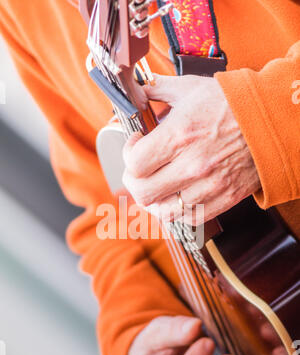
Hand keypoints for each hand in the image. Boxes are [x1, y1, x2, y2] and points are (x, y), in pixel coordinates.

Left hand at [123, 74, 260, 224]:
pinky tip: (176, 196)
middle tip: (138, 171)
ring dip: (153, 200)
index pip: (134, 164)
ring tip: (155, 187)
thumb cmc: (231, 104)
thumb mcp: (190, 88)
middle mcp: (192, 165)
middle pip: (143, 193)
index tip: (135, 146)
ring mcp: (208, 187)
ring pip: (163, 211)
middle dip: (133, 181)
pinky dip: (178, 210)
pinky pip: (189, 218)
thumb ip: (155, 90)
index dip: (127, 155)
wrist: (271, 121)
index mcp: (180, 135)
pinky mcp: (223, 200)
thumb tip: (133, 92)